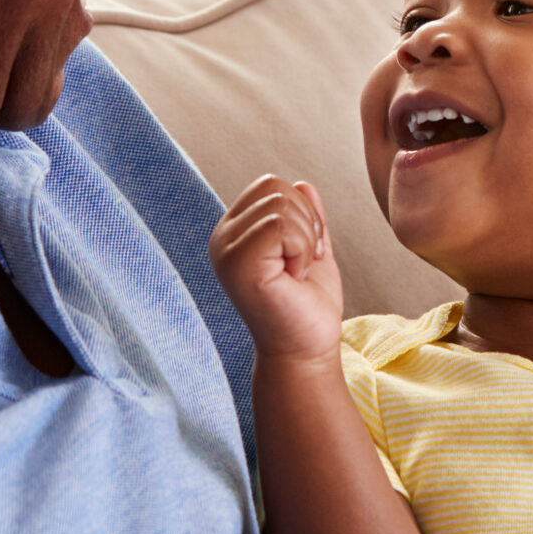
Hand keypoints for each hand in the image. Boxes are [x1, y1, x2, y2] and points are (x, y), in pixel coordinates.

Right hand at [209, 175, 344, 360]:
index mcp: (234, 232)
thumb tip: (303, 184)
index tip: (303, 252)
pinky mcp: (238, 265)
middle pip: (276, 187)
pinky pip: (281, 225)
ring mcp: (226, 251)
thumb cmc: (307, 305)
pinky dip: (302, 250)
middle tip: (301, 264)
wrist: (305, 349)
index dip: (302, 212)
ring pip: (281, 204)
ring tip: (296, 273)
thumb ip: (305, 216)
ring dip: (306, 240)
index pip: (271, 184)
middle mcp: (222, 238)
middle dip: (306, 223)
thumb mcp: (310, 248)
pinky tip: (293, 278)